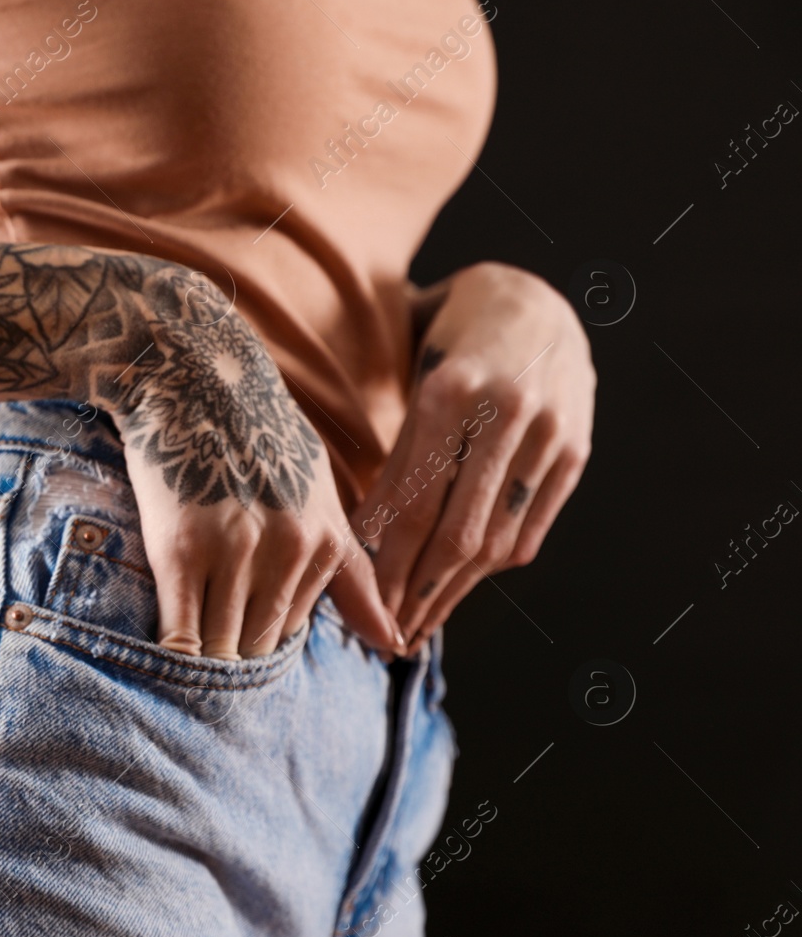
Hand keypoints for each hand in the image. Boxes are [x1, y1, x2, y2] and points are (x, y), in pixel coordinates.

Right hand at [108, 265, 405, 660]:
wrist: (191, 372)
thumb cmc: (254, 431)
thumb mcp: (318, 493)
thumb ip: (353, 573)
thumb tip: (395, 646)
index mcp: (325, 541)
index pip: (292, 635)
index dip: (256, 648)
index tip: (228, 641)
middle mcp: (288, 551)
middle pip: (257, 648)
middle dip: (230, 662)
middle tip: (201, 664)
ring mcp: (234, 551)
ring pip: (221, 648)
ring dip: (198, 664)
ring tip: (178, 661)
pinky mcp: (179, 549)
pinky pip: (180, 634)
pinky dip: (171, 655)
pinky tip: (160, 654)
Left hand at [355, 262, 594, 653]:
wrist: (532, 300)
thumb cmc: (448, 346)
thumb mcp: (411, 384)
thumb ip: (394, 457)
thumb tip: (361, 544)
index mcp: (449, 392)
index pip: (413, 504)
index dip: (388, 565)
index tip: (364, 605)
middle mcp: (504, 413)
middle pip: (456, 533)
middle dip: (418, 594)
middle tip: (389, 635)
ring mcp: (548, 433)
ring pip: (497, 539)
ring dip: (455, 593)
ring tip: (420, 624)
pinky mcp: (575, 451)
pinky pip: (531, 527)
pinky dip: (495, 565)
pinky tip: (463, 587)